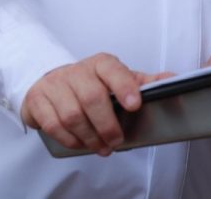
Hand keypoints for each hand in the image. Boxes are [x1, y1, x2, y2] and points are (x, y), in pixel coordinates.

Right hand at [20, 53, 173, 155]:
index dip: (123, 85)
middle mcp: (76, 72)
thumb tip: (173, 80)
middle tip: (116, 141)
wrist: (51, 80)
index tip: (135, 104)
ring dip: (90, 137)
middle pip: (92, 97)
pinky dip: (69, 139)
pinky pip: (53, 124)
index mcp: (99, 64)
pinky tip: (80, 143)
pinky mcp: (37, 100)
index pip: (111, 68)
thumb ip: (145, 82)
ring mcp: (54, 84)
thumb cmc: (90, 83)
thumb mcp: (118, 80)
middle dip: (107, 125)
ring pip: (72, 114)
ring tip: (101, 146)